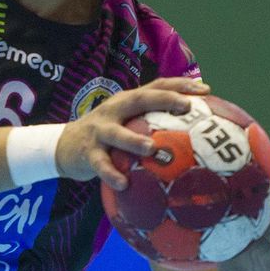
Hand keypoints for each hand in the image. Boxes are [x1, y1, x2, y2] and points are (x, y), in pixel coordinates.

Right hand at [55, 76, 209, 187]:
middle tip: (186, 106)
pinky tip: (124, 185)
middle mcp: (115, 110)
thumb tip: (195, 138)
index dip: (181, 85)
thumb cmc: (108, 136)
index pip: (157, 86)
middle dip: (164, 100)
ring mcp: (100, 130)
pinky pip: (101, 165)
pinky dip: (112, 175)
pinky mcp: (88, 152)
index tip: (205, 90)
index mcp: (128, 102)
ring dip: (134, 140)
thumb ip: (153, 125)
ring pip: (117, 133)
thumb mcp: (128, 124)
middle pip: (140, 100)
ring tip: (151, 149)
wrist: (64, 146)